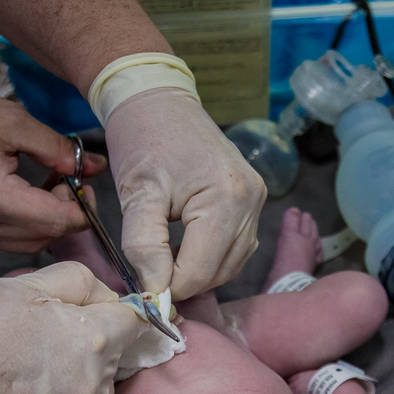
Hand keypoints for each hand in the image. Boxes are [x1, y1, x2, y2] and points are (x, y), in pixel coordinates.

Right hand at [0, 69, 106, 252]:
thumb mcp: (13, 122)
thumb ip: (57, 149)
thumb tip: (92, 166)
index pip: (56, 222)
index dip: (82, 207)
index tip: (85, 182)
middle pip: (44, 238)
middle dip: (66, 213)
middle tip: (69, 179)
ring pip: (26, 242)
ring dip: (46, 219)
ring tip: (49, 184)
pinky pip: (5, 236)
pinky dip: (25, 221)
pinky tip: (27, 191)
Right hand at [0, 261, 145, 393]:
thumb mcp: (30, 282)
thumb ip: (81, 282)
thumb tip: (106, 296)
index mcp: (96, 335)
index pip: (134, 319)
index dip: (116, 310)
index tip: (97, 312)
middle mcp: (97, 380)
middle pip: (116, 355)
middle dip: (94, 342)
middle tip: (48, 338)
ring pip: (103, 391)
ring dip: (85, 379)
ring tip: (41, 370)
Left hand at [105, 86, 266, 299]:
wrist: (159, 102)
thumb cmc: (143, 140)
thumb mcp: (136, 195)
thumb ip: (144, 247)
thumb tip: (155, 290)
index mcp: (226, 198)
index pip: (201, 270)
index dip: (169, 288)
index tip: (141, 289)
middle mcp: (251, 201)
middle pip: (219, 271)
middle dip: (183, 282)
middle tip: (148, 278)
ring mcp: (257, 201)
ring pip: (231, 264)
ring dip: (198, 273)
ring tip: (163, 265)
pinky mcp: (253, 201)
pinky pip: (236, 247)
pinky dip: (211, 258)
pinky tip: (184, 252)